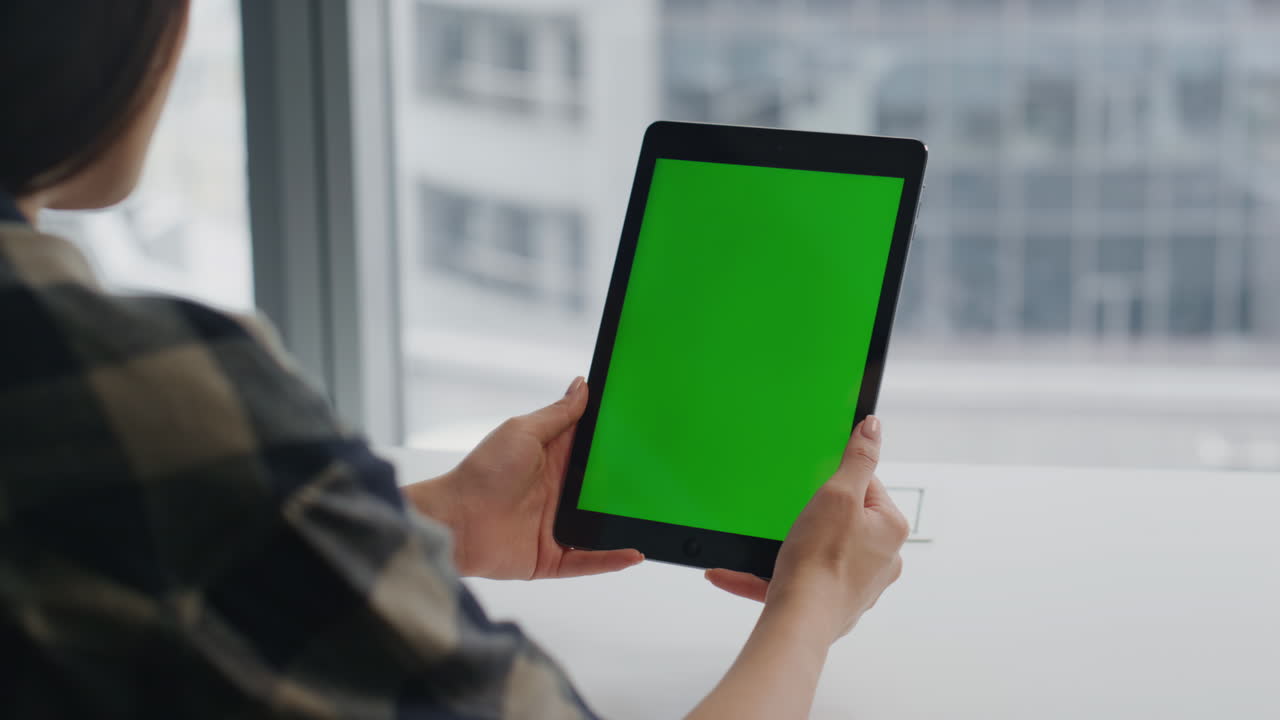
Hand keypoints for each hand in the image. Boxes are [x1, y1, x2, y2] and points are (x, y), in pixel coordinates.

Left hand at [406, 377, 643, 579]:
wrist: (454, 521)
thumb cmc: (482, 472)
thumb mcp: (523, 432)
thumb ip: (558, 414)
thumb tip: (582, 385)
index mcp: (552, 460)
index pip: (591, 450)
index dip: (615, 442)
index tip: (642, 432)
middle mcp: (557, 493)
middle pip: (601, 489)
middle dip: (628, 484)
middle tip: (662, 475)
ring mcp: (556, 525)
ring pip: (599, 525)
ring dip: (624, 523)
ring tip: (656, 516)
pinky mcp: (551, 556)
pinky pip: (588, 560)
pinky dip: (611, 559)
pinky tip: (635, 552)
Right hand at [703, 417, 908, 642]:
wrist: (800, 621)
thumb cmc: (822, 561)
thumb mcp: (837, 494)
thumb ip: (857, 459)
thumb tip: (874, 428)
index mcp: (890, 528)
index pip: (866, 486)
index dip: (835, 480)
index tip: (813, 485)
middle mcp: (882, 558)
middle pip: (842, 517)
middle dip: (811, 514)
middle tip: (789, 513)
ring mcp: (857, 584)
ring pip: (818, 550)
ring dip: (788, 545)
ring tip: (764, 541)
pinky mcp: (831, 604)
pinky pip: (797, 580)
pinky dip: (768, 573)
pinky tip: (733, 571)